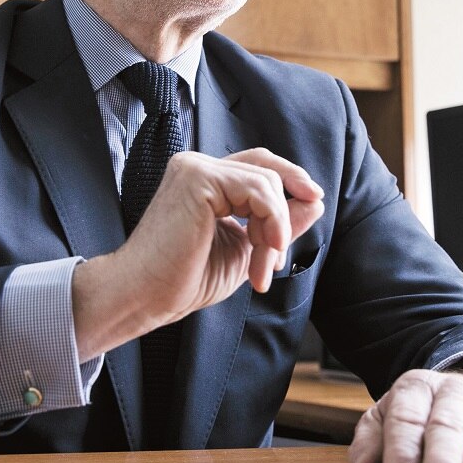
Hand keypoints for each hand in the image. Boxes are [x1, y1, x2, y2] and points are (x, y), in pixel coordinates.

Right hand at [72, 148, 324, 357]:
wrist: (147, 296)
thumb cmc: (185, 279)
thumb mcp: (246, 248)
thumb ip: (278, 223)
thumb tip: (315, 201)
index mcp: (205, 181)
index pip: (258, 166)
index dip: (290, 179)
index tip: (314, 201)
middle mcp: (198, 166)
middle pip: (266, 167)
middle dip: (285, 210)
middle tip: (278, 255)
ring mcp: (195, 168)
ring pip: (266, 182)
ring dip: (276, 229)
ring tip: (261, 267)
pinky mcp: (198, 178)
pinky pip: (258, 190)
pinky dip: (272, 223)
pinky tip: (263, 253)